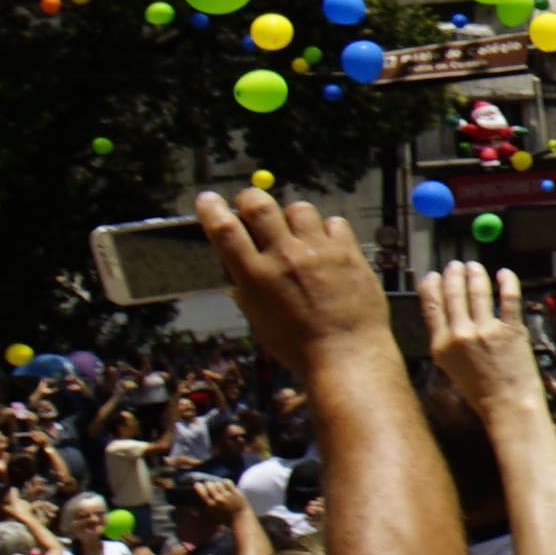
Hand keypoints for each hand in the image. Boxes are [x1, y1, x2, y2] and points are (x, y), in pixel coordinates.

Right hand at [197, 188, 390, 376]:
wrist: (347, 356)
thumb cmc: (299, 347)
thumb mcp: (260, 322)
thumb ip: (249, 292)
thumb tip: (239, 275)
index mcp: (256, 277)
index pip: (225, 231)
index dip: (212, 210)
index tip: (208, 200)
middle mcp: (285, 258)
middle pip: (259, 205)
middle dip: (250, 198)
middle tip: (250, 202)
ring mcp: (318, 251)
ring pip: (299, 208)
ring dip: (292, 216)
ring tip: (297, 233)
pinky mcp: (347, 251)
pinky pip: (333, 222)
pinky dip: (327, 230)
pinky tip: (327, 246)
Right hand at [412, 262, 545, 423]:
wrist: (508, 406)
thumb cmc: (482, 392)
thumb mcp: (451, 367)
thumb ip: (447, 342)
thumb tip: (448, 315)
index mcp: (441, 346)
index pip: (431, 305)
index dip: (432, 286)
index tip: (434, 275)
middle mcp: (460, 335)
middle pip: (452, 293)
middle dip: (454, 275)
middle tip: (457, 266)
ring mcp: (485, 330)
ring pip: (477, 290)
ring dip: (476, 274)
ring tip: (475, 267)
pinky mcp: (511, 329)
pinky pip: (508, 296)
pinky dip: (507, 281)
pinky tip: (504, 274)